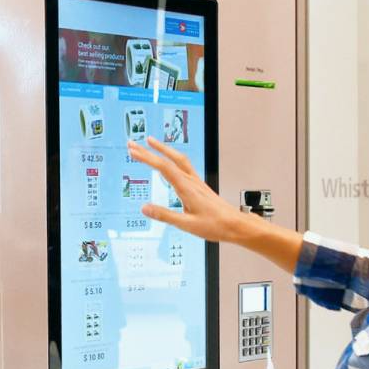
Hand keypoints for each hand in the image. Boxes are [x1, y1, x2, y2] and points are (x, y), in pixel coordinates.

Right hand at [128, 137, 305, 273]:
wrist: (236, 225)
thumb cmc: (215, 225)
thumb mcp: (187, 225)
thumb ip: (164, 216)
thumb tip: (144, 208)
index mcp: (187, 188)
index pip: (163, 167)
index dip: (147, 157)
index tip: (133, 151)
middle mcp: (191, 181)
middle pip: (169, 159)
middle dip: (150, 150)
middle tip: (134, 144)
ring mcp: (196, 182)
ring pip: (178, 159)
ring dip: (163, 149)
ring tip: (151, 143)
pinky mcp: (199, 185)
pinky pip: (184, 165)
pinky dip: (173, 158)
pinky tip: (169, 161)